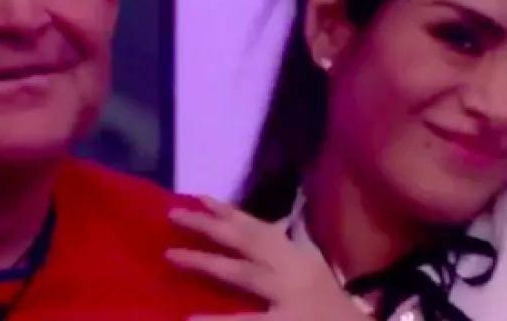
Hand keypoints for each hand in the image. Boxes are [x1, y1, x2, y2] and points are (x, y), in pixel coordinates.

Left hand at [166, 196, 371, 320]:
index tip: (199, 197)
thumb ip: (287, 256)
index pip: (260, 230)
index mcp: (300, 260)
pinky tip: (191, 319)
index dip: (229, 212)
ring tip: (172, 256)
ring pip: (243, 275)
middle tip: (173, 215)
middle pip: (248, 243)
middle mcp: (295, 273)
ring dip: (206, 263)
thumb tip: (258, 235)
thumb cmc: (334, 313)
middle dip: (210, 227)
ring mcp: (290, 301)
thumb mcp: (314, 276)